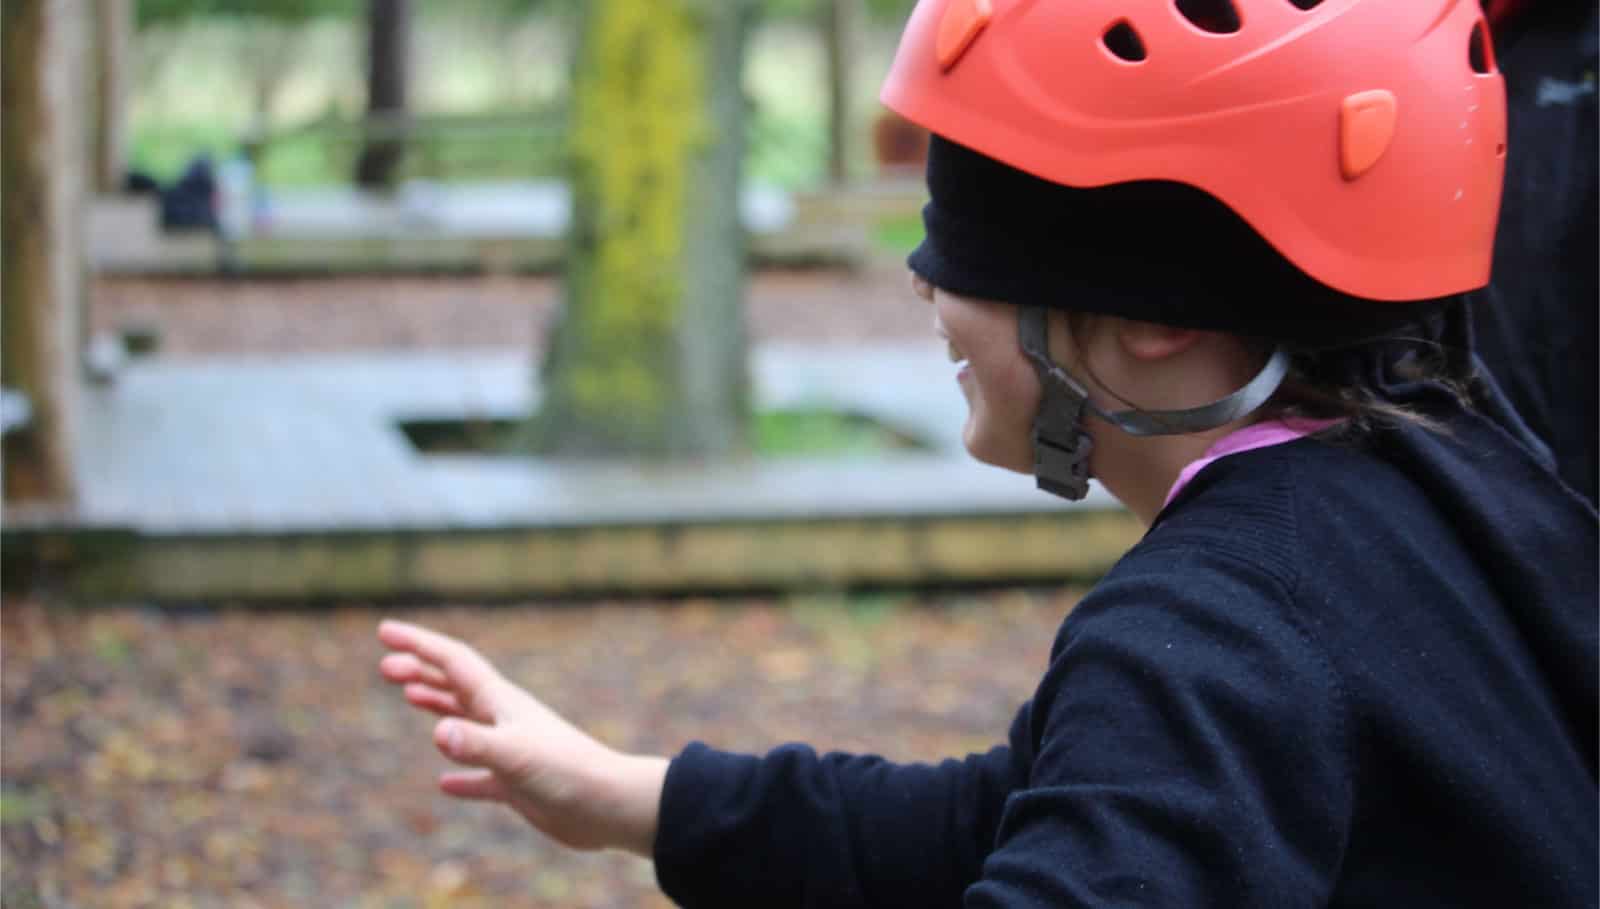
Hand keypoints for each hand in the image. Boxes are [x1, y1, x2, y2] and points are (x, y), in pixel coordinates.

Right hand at [376, 619, 667, 855]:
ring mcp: (511, 750)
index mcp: (501, 702)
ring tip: (410, 696)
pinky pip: (481, 776)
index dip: (418, 644)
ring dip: (437, 707)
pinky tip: (445, 784)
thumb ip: (477, 744)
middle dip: (421, 671)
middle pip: (456, 686)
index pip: (452, 662)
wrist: (610, 805)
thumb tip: (436, 731)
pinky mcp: (518, 784)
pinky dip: (461, 776)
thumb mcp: (516, 757)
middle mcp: (504, 720)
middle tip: (386, 666)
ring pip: (465, 722)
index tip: (384, 631)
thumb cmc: (569, 774)